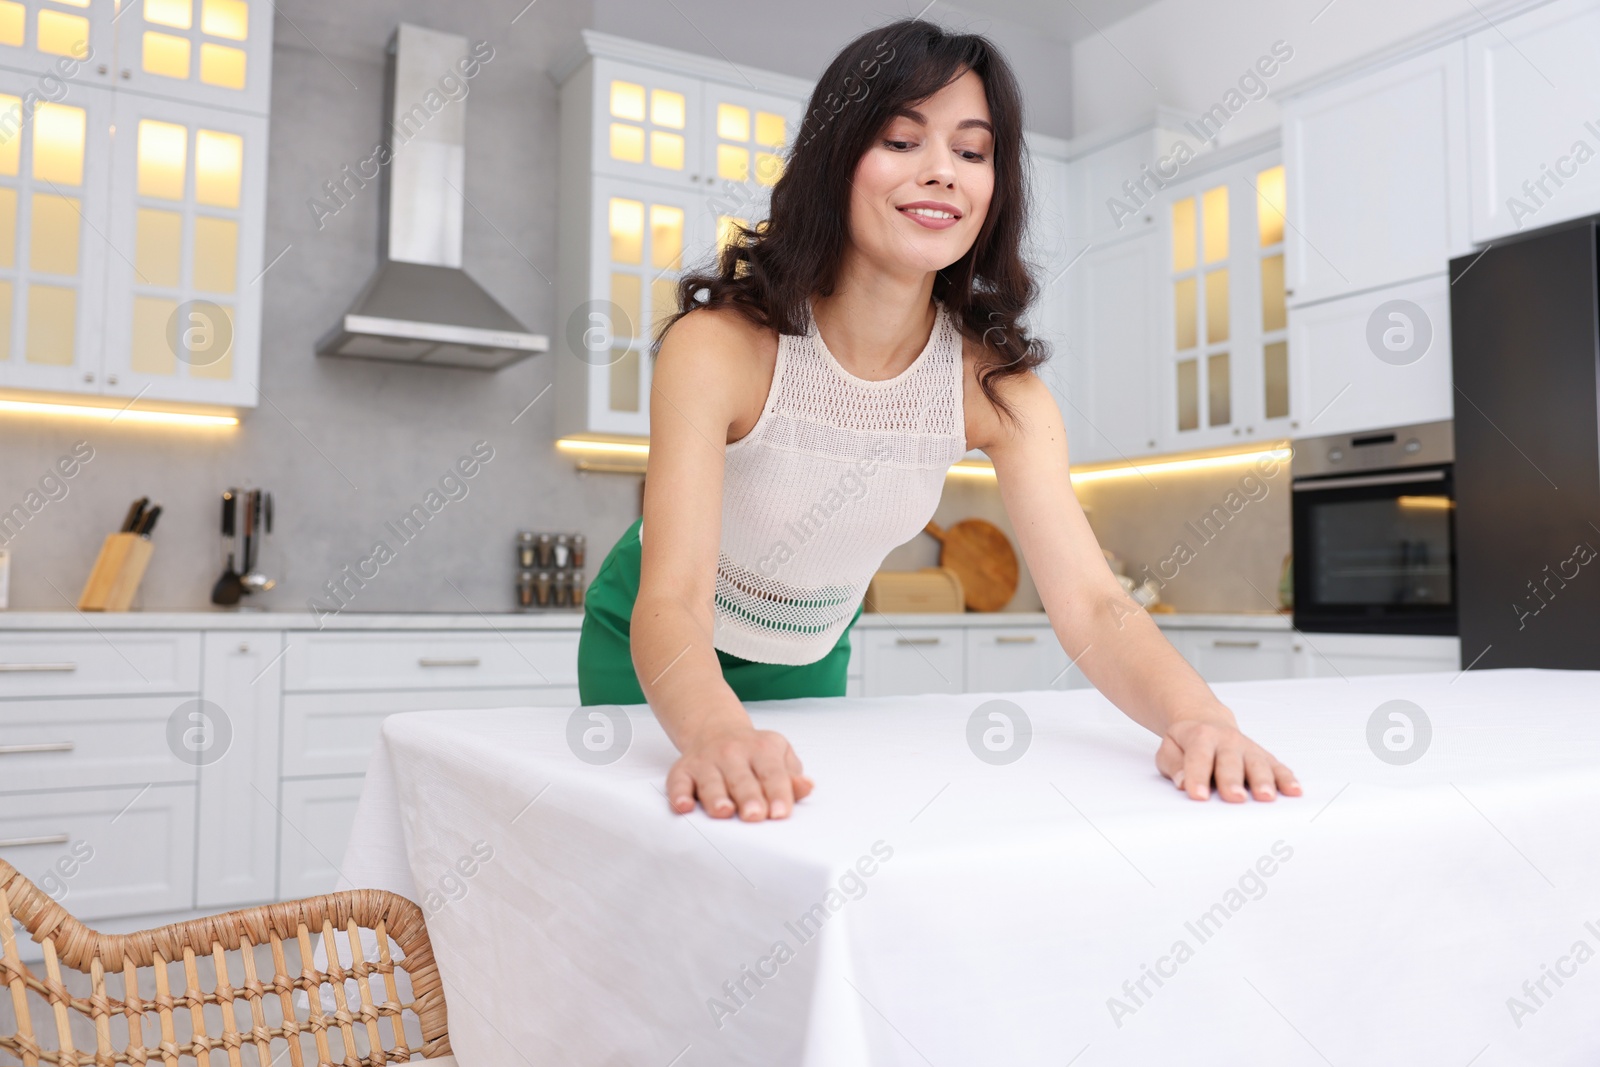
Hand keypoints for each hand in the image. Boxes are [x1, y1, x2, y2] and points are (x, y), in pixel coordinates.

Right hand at [666, 725, 811, 819]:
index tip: (781, 813)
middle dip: (748, 797)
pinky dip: (678, 794)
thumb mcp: (779, 756)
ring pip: (710, 781)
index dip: (778, 793)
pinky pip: (678, 782)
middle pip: (741, 779)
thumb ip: (791, 776)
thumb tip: (807, 787)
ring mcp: (706, 760)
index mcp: (762, 749)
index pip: (773, 773)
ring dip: (716, 797)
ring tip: (724, 811)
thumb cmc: (755, 754)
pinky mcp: (683, 769)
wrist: (716, 729)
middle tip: (754, 816)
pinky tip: (683, 806)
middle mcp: (732, 752)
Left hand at [1155, 713, 1301, 801]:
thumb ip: (1173, 765)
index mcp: (1200, 736)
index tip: (1198, 795)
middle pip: (1230, 762)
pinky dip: (1287, 779)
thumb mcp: (1169, 748)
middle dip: (1232, 780)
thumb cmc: (1186, 742)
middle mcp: (1227, 740)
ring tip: (1266, 797)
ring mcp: (1248, 748)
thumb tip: (1182, 782)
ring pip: (1257, 764)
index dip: (1197, 776)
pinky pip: (1277, 767)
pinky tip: (1294, 791)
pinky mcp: (1264, 756)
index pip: (1198, 758)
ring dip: (1263, 781)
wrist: (1206, 721)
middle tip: (1235, 797)